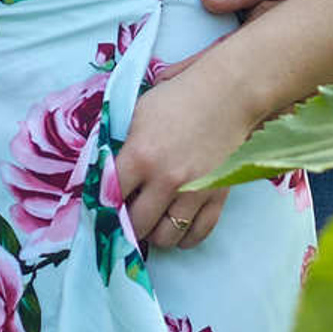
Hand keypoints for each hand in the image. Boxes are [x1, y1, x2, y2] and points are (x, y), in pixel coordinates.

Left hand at [117, 60, 263, 252]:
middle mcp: (165, 180)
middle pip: (136, 225)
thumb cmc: (180, 97)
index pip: (110, 197)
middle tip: (129, 215)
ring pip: (165, 237)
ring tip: (153, 221)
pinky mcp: (216, 197)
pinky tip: (177, 227)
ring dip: (154, 233)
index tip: (104, 206)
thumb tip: (107, 171)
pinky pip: (197, 234)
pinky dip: (184, 238)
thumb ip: (122, 144)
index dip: (104, 204)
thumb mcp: (139, 112)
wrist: (228, 93)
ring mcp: (193, 192)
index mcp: (140, 156)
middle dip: (128, 224)